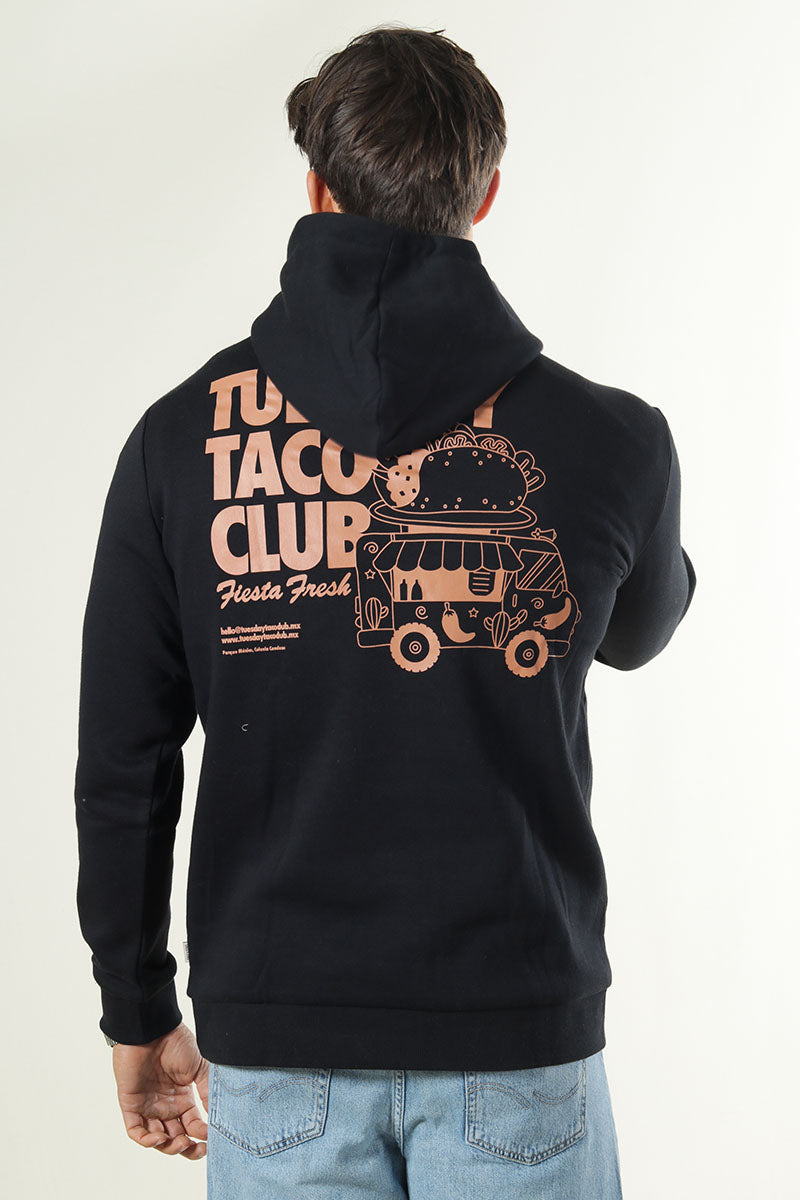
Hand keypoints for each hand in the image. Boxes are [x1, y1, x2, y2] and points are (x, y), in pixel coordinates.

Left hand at [111, 1021, 208, 1158]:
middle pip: (177, 1138)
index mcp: (183, 1098)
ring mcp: (148, 1106)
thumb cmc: (177, 1043)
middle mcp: (166, 1106)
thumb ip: (208, 1093)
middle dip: (188, 1149)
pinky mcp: (131, 1105)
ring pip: (157, 1140)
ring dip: (170, 1148)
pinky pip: (136, 1131)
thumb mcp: (200, 1068)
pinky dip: (147, 1141)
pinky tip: (159, 1139)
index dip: (203, 1135)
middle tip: (199, 1151)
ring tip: (182, 1143)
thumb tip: (220, 1118)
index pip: (193, 1126)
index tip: (214, 1138)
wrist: (153, 1029)